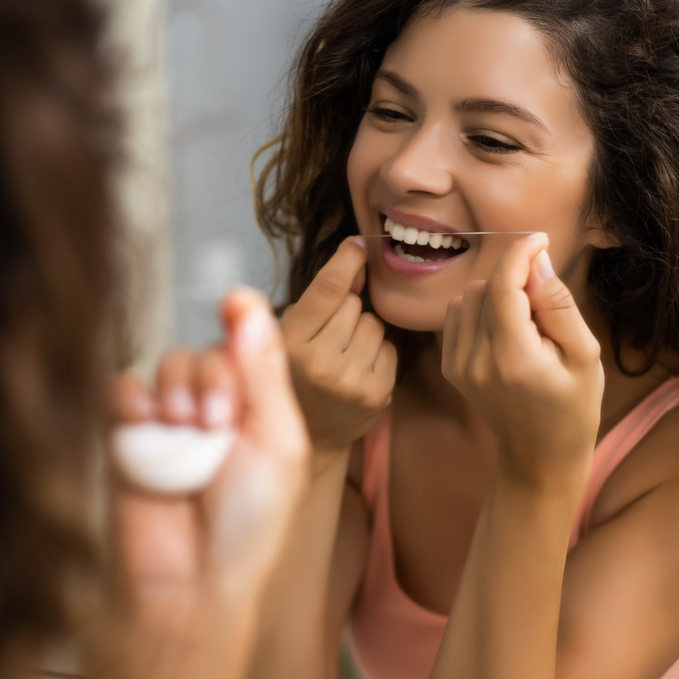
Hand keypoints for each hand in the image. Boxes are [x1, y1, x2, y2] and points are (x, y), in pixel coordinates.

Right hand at [103, 287, 308, 678]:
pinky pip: (122, 391)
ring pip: (165, 365)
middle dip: (212, 377)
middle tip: (216, 422)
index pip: (247, 344)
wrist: (193, 582)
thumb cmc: (249, 524)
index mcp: (258, 408)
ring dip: (177, 388)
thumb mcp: (277, 443)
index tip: (234, 303)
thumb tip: (250, 306)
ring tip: (186, 431)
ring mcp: (169, 422)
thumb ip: (265, 373)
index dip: (241, 318)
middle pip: (206, 350)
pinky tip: (147, 424)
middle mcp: (214, 409)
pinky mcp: (127, 437)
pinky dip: (133, 399)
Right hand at [280, 237, 396, 455]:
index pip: (329, 289)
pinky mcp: (377, 394)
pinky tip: (358, 368)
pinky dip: (377, 352)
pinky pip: (389, 347)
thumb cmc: (296, 372)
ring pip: (374, 324)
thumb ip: (318, 298)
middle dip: (346, 310)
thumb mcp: (289, 332)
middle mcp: (320, 363)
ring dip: (362, 331)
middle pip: (354, 305)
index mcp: (290, 343)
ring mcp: (351, 381)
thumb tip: (358, 258)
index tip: (358, 244)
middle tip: (329, 335)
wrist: (311, 434)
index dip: (347, 260)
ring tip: (342, 354)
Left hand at [441, 234, 602, 487]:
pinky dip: (480, 308)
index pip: (503, 287)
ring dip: (496, 292)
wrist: (539, 454)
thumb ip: (559, 305)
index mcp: (513, 360)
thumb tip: (537, 261)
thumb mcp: (585, 355)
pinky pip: (457, 314)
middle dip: (515, 279)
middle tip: (544, 303)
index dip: (520, 253)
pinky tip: (506, 329)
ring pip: (467, 297)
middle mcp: (476, 362)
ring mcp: (457, 366)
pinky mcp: (450, 366)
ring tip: (527, 321)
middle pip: (485, 287)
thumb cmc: (573, 405)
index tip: (540, 239)